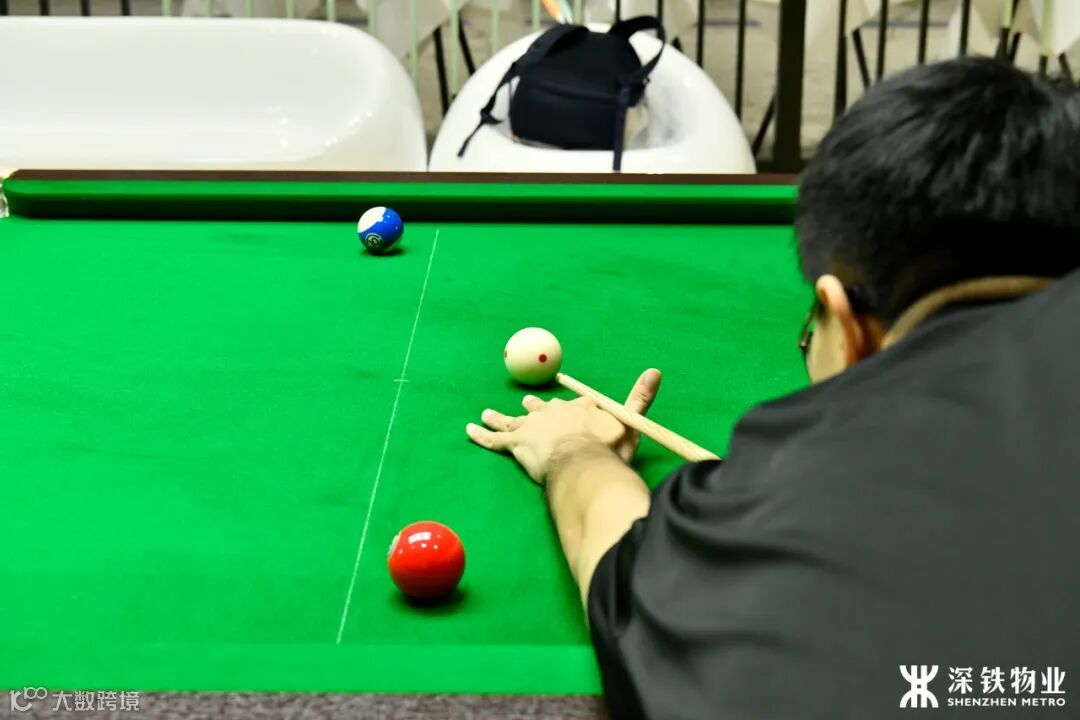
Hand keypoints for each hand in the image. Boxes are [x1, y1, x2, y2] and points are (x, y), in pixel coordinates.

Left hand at [466, 369, 661, 483]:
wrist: (582, 463)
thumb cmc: (607, 449)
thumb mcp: (630, 423)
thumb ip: (640, 399)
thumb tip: (655, 371)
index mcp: (579, 407)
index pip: (573, 405)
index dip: (568, 407)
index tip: (564, 405)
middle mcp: (552, 411)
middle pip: (540, 409)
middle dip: (532, 408)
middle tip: (525, 405)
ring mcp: (532, 427)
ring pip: (511, 420)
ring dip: (498, 417)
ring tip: (486, 413)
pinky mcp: (515, 444)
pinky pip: (493, 439)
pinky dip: (480, 434)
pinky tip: (468, 430)